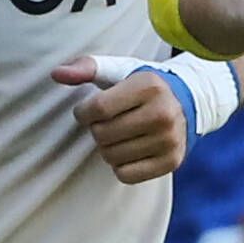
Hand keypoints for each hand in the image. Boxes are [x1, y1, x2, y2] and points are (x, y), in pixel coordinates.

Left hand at [52, 56, 189, 183]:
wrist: (187, 103)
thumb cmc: (142, 88)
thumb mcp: (118, 70)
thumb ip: (86, 68)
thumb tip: (56, 73)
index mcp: (148, 86)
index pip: (98, 109)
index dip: (83, 113)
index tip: (87, 111)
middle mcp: (163, 114)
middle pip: (102, 135)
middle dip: (97, 129)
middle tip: (108, 122)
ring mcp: (169, 140)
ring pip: (111, 156)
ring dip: (107, 148)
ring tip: (120, 135)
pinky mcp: (171, 162)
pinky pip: (125, 175)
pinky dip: (120, 165)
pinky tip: (129, 150)